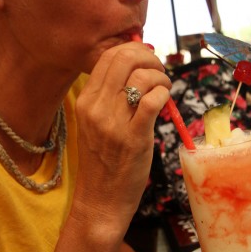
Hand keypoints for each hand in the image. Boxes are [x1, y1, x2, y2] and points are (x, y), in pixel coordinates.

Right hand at [71, 42, 170, 229]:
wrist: (100, 200)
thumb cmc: (104, 162)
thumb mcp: (96, 124)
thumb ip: (110, 97)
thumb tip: (136, 69)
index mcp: (85, 102)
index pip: (108, 57)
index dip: (133, 51)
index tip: (147, 61)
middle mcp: (96, 108)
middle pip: (124, 58)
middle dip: (149, 58)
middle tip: (159, 72)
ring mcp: (113, 124)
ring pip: (141, 77)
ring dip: (161, 77)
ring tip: (164, 90)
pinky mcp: (134, 139)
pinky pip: (153, 100)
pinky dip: (164, 94)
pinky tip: (165, 102)